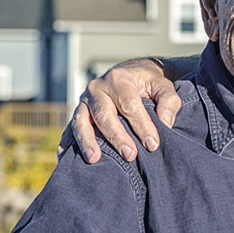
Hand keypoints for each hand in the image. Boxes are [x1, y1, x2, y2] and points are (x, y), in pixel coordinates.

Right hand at [56, 57, 181, 162]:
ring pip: (81, 121)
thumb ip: (169, 101)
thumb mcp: (163, 86)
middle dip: (116, 137)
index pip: (130, 105)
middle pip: (104, 115)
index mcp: (119, 79)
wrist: (130, 73)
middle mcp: (97, 88)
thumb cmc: (149, 83)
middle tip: (130, 156)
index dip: (141, 126)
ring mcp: (84, 101)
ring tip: (94, 160)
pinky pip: (69, 128)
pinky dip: (66, 143)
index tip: (152, 145)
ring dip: (87, 141)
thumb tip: (165, 123)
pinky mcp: (78, 113)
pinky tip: (64, 159)